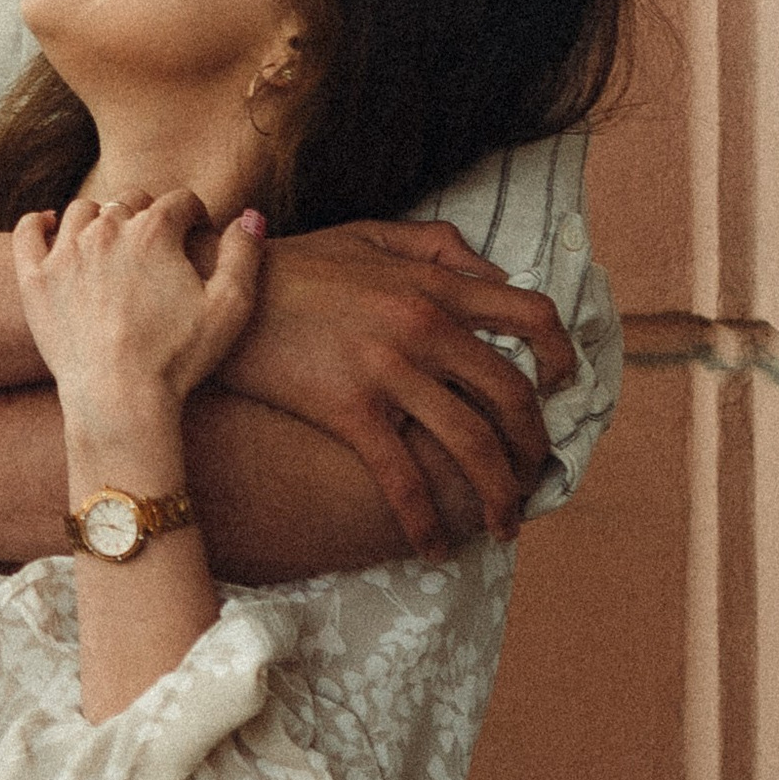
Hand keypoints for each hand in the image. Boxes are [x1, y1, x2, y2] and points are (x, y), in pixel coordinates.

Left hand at [12, 192, 265, 456]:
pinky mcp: (34, 279)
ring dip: (100, 218)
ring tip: (111, 242)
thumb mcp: (230, 307)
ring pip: (82, 212)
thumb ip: (243, 254)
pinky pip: (28, 232)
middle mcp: (106, 230)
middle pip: (129, 201)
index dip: (194, 216)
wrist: (118, 397)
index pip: (179, 202)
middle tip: (156, 245)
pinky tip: (49, 226)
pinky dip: (38, 224)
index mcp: (155, 231)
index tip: (197, 233)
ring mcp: (65, 252)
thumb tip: (251, 216)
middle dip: (148, 215)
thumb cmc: (178, 357)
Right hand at [224, 220, 570, 558]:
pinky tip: (434, 545)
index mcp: (434, 284)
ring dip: (499, 494)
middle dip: (535, 446)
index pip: (530, 315)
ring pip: (472, 445)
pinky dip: (426, 520)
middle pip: (512, 395)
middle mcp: (423, 325)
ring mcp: (388, 370)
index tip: (561, 386)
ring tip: (504, 524)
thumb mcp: (369, 234)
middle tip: (535, 476)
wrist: (217, 290)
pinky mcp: (349, 410)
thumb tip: (494, 276)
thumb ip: (437, 247)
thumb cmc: (293, 264)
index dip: (560, 355)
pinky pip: (404, 478)